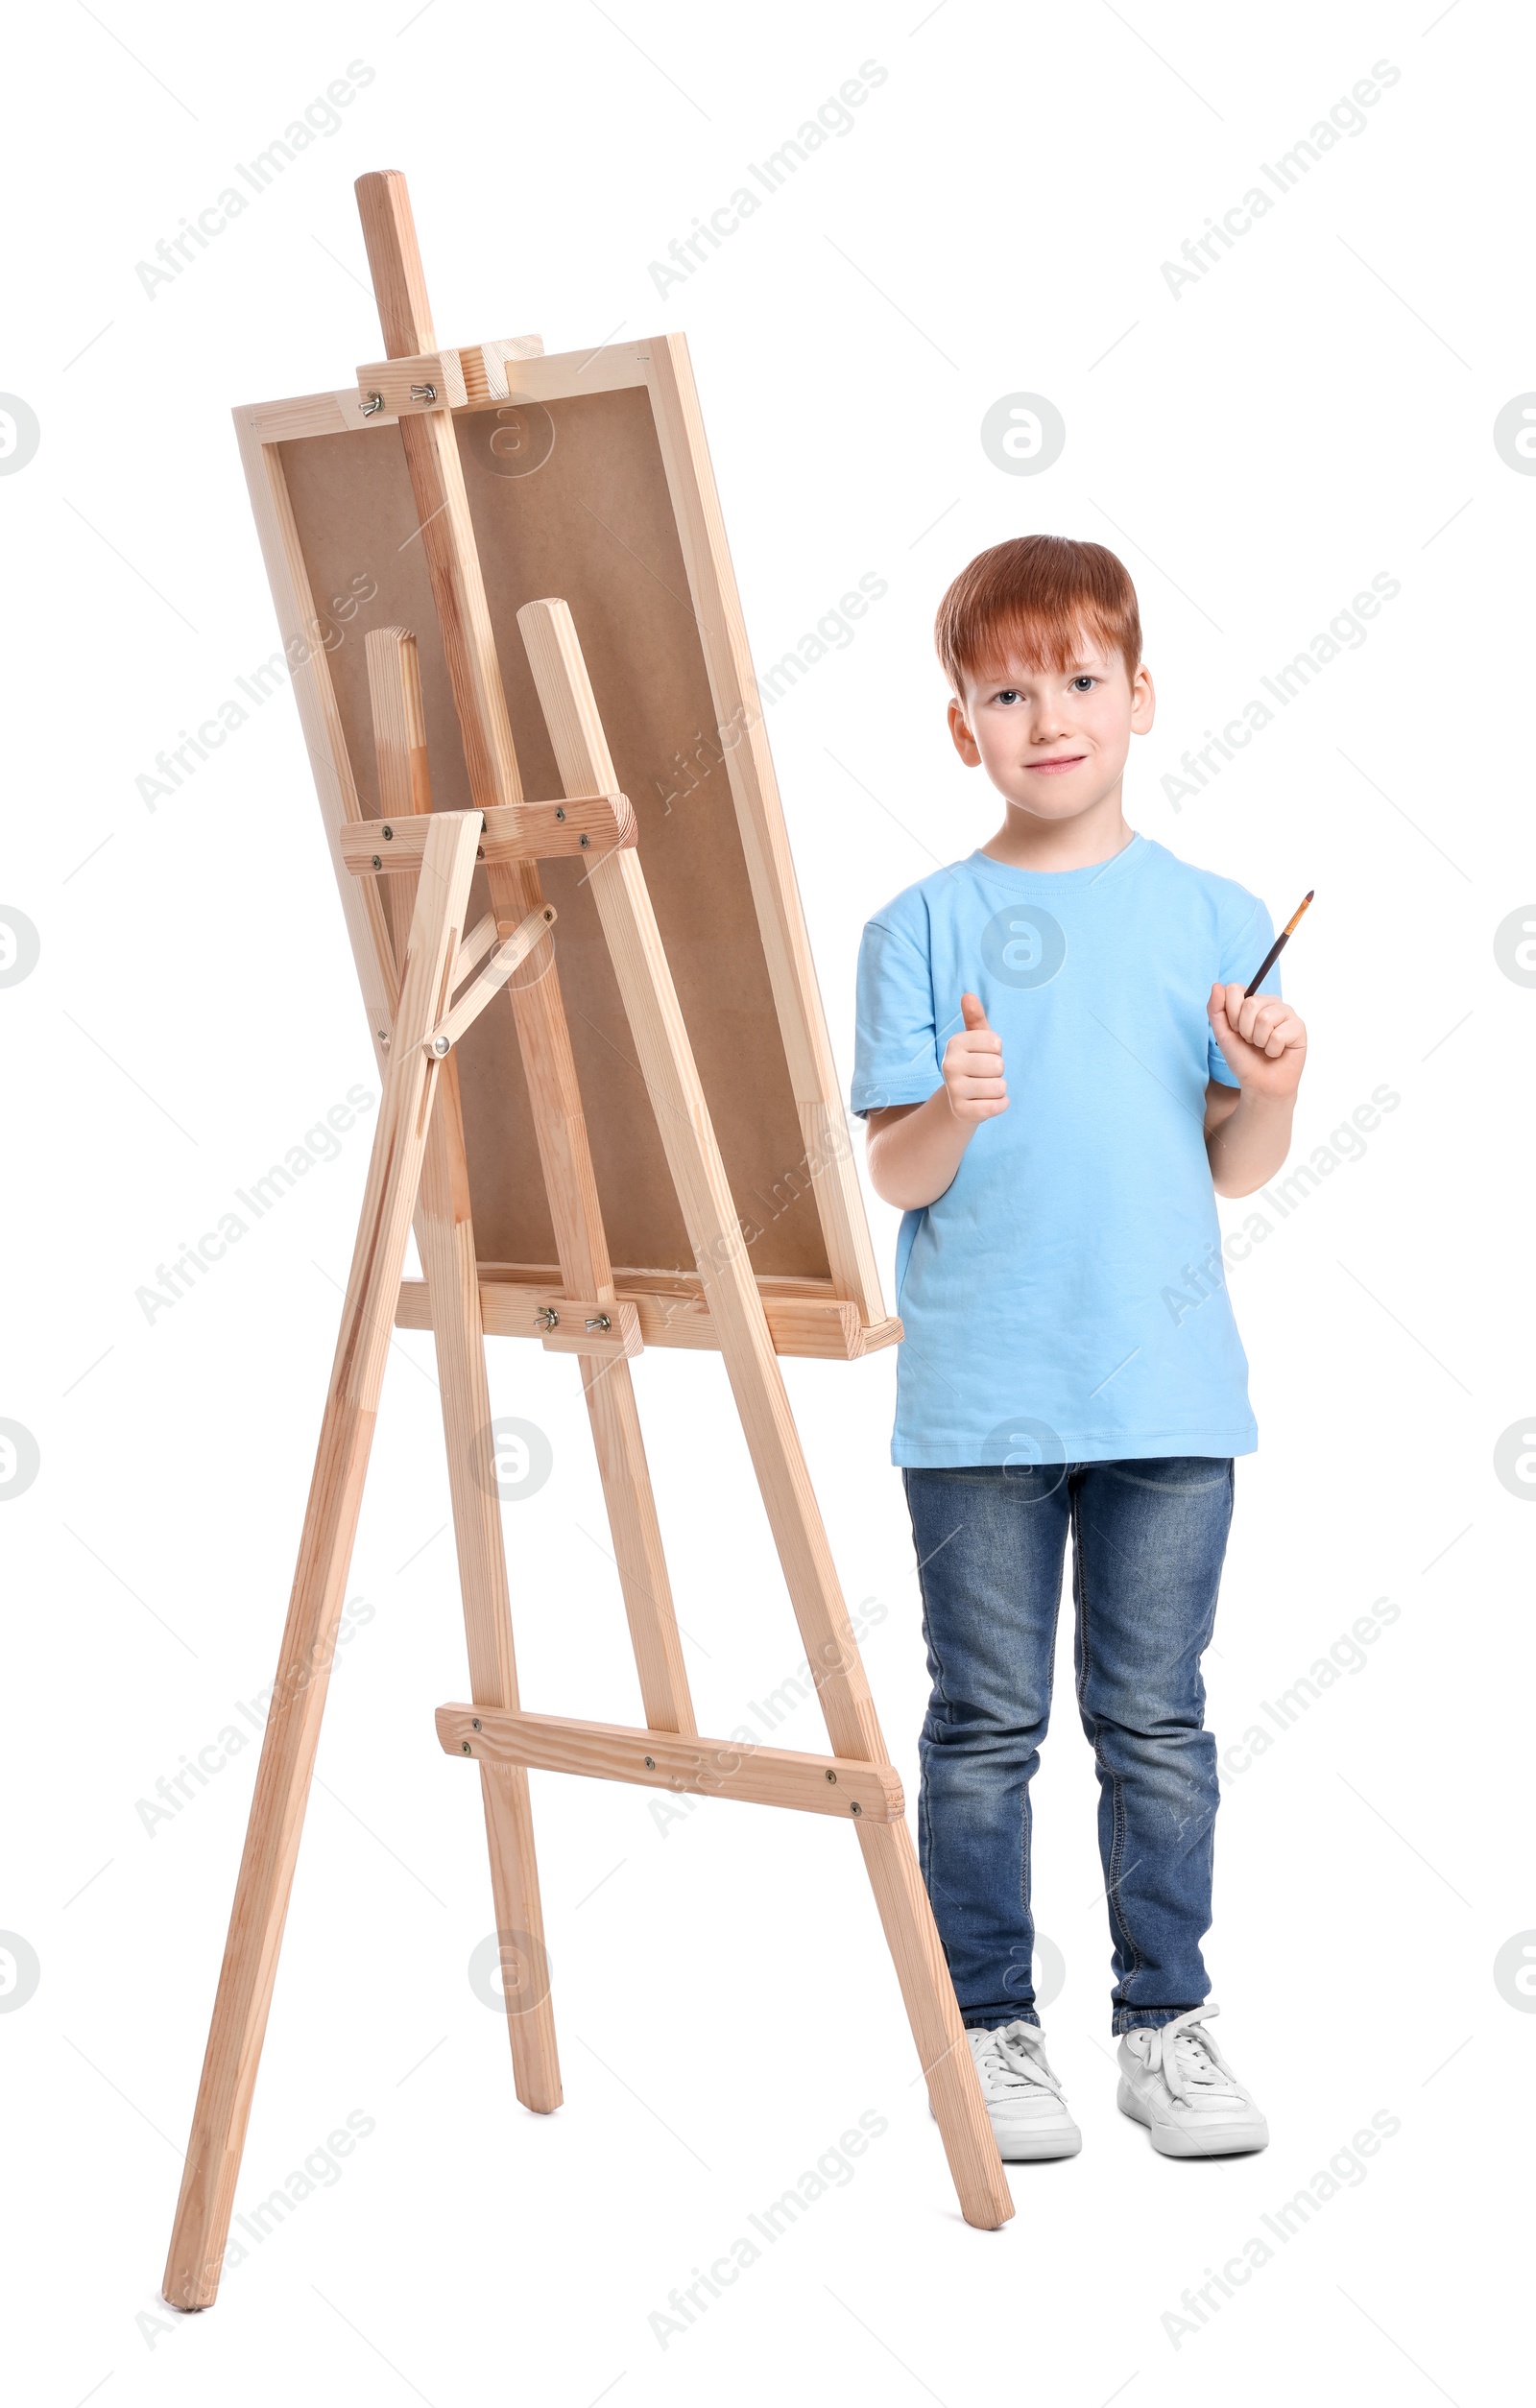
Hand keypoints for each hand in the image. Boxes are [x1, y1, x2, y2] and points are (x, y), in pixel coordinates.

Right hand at [941, 992, 1007, 1122]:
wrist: (962, 1100)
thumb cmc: (976, 1063)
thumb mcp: (977, 1039)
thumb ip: (975, 1017)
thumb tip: (968, 995)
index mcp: (954, 1043)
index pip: (995, 1042)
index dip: (996, 1050)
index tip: (984, 1055)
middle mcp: (949, 1065)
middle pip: (998, 1065)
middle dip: (998, 1071)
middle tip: (984, 1075)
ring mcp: (953, 1090)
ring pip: (999, 1087)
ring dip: (998, 1089)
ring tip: (984, 1088)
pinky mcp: (961, 1111)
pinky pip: (997, 1106)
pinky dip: (1000, 1105)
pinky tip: (987, 1103)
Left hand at [1208, 982, 1306, 1099]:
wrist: (1260, 1083)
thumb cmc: (1243, 1058)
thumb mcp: (1223, 1034)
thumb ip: (1216, 1010)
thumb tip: (1217, 985)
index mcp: (1252, 1001)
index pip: (1235, 990)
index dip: (1230, 1014)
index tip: (1235, 1030)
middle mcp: (1271, 1003)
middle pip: (1251, 1003)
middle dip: (1244, 1030)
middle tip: (1251, 1041)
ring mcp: (1287, 1013)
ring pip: (1265, 1018)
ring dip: (1259, 1041)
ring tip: (1264, 1047)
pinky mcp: (1299, 1028)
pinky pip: (1279, 1035)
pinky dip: (1272, 1050)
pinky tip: (1276, 1052)